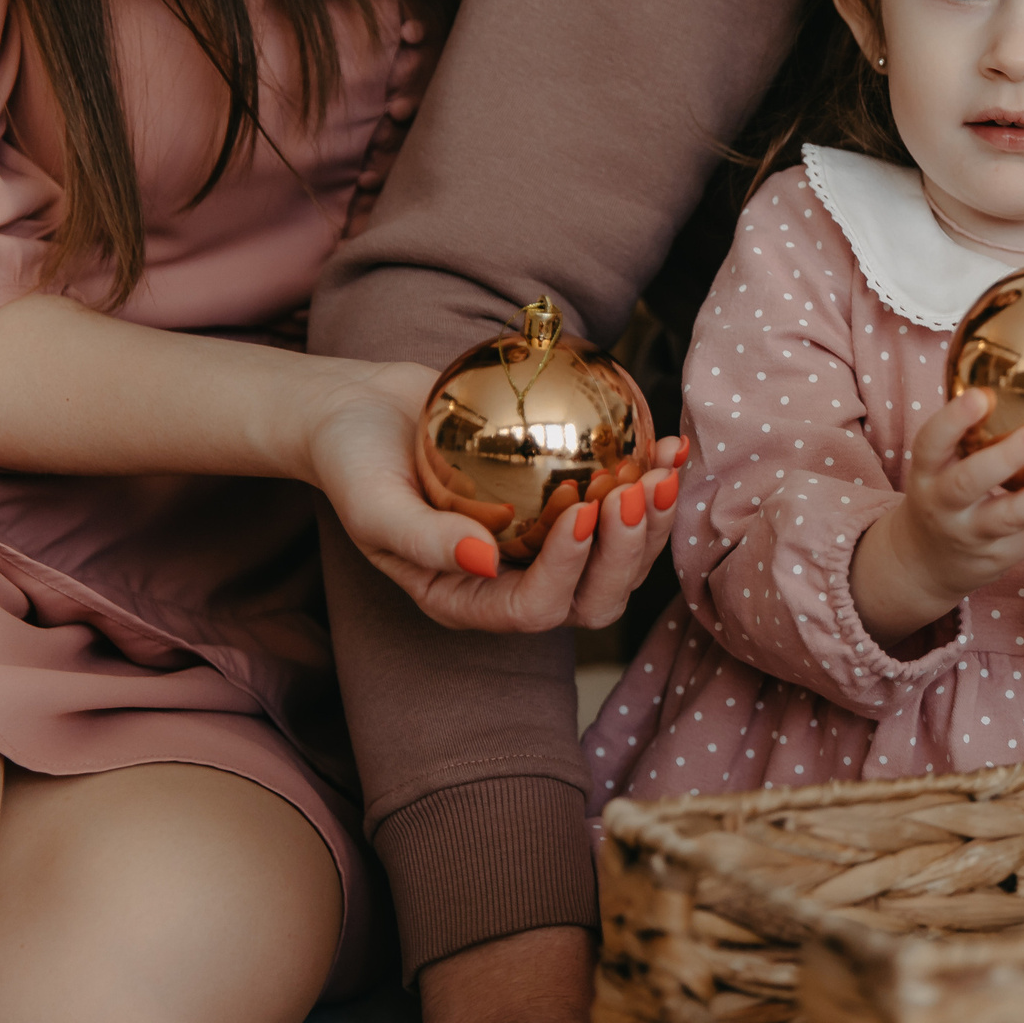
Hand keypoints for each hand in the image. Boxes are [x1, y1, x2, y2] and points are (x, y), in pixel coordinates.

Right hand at [301, 360, 685, 632]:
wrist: (364, 415)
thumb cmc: (354, 461)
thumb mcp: (372, 503)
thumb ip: (422, 539)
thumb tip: (484, 561)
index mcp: (470, 600)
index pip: (534, 607)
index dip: (569, 570)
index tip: (583, 509)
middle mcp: (517, 583)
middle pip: (594, 596)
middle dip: (627, 552)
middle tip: (634, 490)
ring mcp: (548, 548)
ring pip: (622, 558)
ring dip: (653, 520)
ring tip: (665, 468)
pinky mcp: (569, 506)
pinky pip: (623, 506)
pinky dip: (651, 478)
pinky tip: (669, 443)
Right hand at [850, 390, 1023, 642]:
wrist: (925, 563)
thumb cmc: (944, 491)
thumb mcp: (939, 459)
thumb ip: (967, 424)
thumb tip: (1016, 361)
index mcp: (927, 472)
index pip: (931, 443)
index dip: (953, 421)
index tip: (982, 395)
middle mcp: (945, 504)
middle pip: (969, 483)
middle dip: (1005, 459)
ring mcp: (975, 534)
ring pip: (1014, 516)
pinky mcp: (1006, 556)